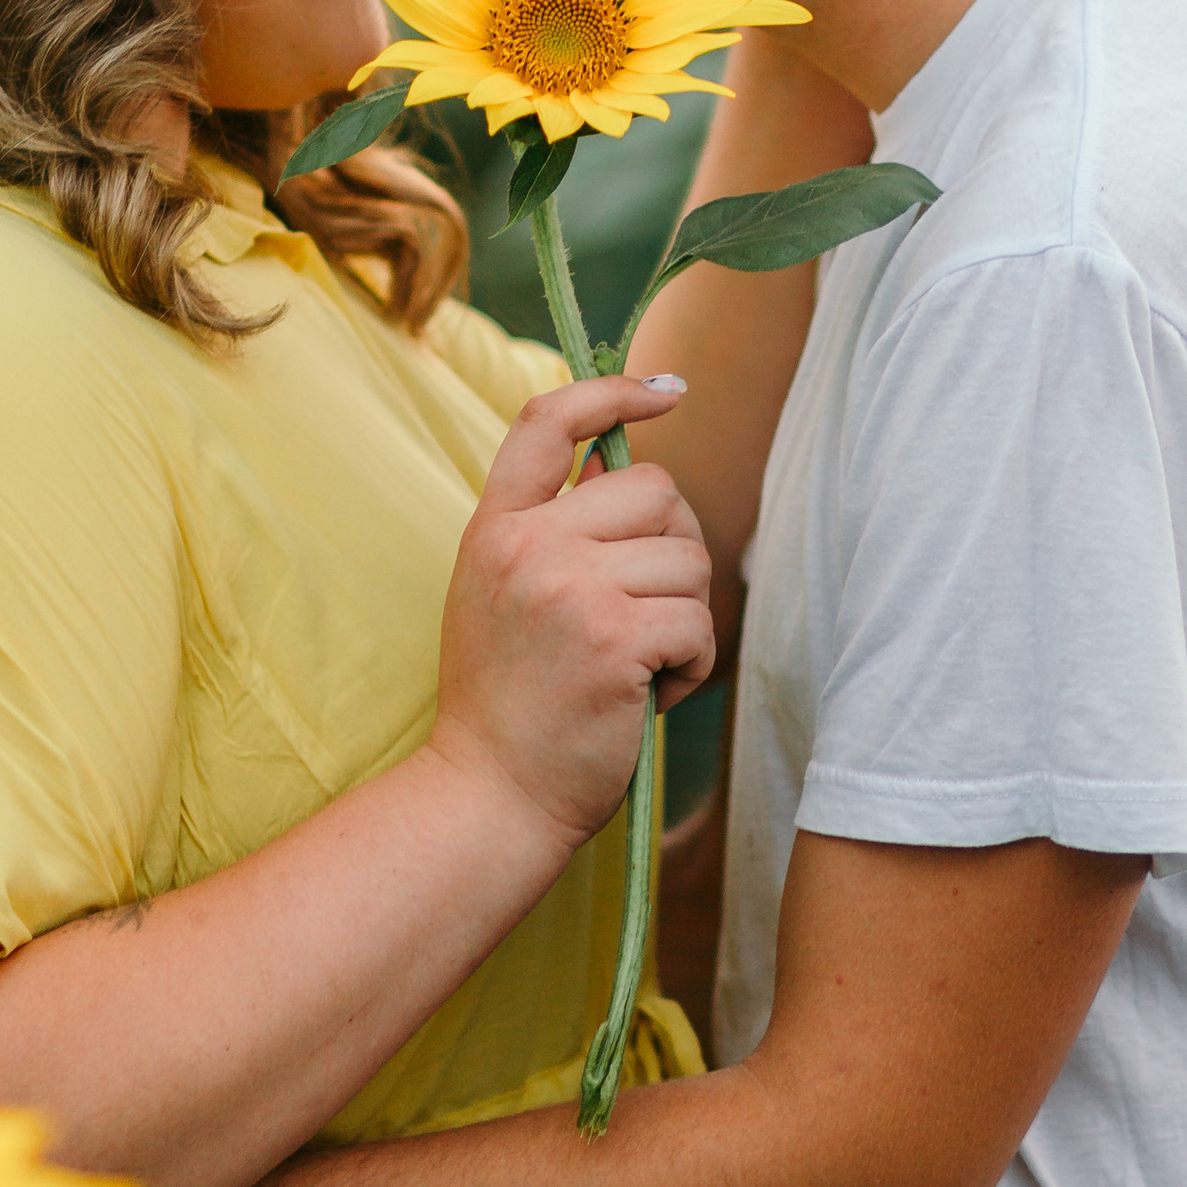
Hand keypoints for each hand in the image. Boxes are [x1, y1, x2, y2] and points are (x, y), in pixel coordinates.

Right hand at [433, 378, 715, 848]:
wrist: (489, 795)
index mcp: (494, 527)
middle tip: (647, 612)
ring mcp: (568, 588)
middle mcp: (526, 544)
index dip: (613, 391)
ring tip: (641, 665)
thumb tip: (630, 466)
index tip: (667, 393)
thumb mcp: (500, 595)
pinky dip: (693, 663)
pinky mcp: (613, 638)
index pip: (548, 423)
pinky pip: (697, 621)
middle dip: (674, 549)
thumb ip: (550, 531)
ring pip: (687, 559)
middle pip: (655, 490)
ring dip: (685, 618)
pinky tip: (654, 693)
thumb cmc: (509, 705)